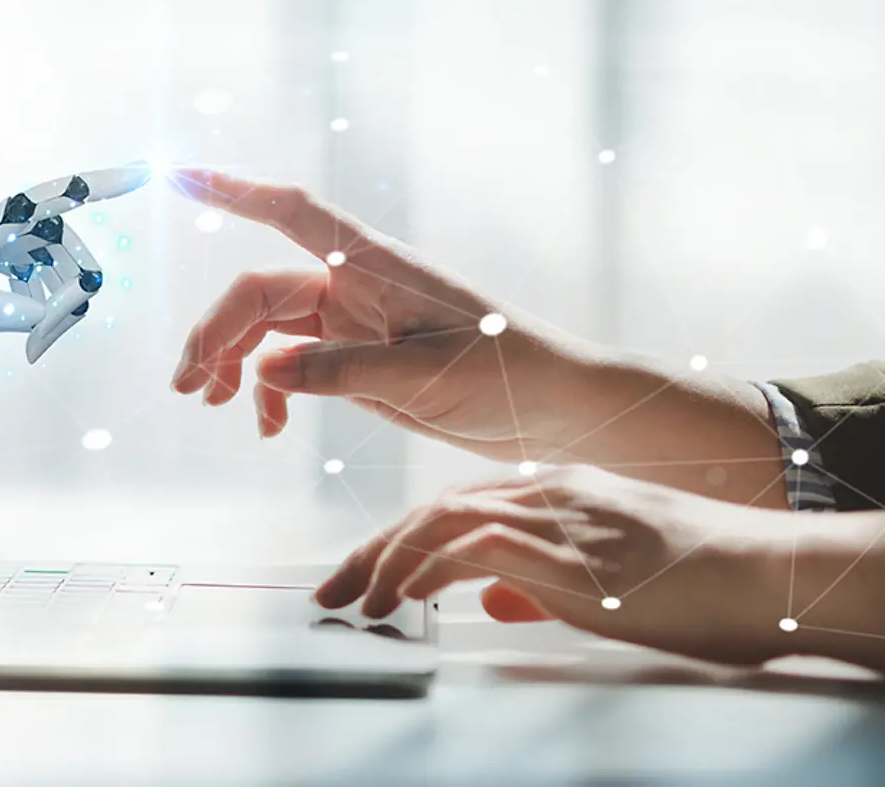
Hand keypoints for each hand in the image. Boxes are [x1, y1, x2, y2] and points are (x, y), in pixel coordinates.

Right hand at [168, 168, 594, 460]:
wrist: (556, 409)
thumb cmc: (509, 374)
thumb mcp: (425, 375)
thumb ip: (341, 372)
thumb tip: (263, 370)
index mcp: (373, 267)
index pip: (291, 212)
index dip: (233, 190)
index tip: (178, 176)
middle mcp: (354, 286)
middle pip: (258, 292)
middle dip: (215, 333)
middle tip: (189, 388)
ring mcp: (352, 325)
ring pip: (266, 330)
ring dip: (232, 363)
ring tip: (212, 404)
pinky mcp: (357, 362)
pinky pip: (290, 366)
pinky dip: (269, 392)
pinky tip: (266, 426)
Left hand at [317, 465, 797, 665]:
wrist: (763, 573)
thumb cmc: (695, 581)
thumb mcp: (603, 580)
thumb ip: (538, 583)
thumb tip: (486, 599)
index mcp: (553, 491)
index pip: (452, 507)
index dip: (398, 541)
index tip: (361, 576)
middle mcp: (545, 491)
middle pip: (432, 510)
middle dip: (373, 553)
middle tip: (332, 592)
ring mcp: (555, 515)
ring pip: (441, 521)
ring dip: (386, 564)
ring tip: (354, 604)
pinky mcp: (566, 547)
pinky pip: (472, 546)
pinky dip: (425, 570)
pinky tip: (400, 599)